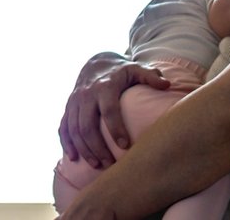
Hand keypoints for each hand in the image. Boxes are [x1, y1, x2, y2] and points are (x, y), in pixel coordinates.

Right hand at [58, 52, 168, 167]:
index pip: (108, 110)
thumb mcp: (136, 68)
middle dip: (98, 147)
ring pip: (74, 130)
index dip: (116, 128)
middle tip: (110, 164)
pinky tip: (73, 158)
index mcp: (104, 86)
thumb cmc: (120, 71)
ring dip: (84, 149)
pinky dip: (66, 143)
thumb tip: (166, 85)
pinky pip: (63, 127)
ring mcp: (74, 102)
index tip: (125, 146)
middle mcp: (86, 95)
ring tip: (97, 165)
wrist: (95, 63)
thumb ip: (151, 76)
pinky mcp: (68, 108)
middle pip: (87, 125)